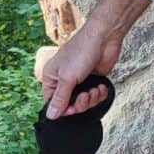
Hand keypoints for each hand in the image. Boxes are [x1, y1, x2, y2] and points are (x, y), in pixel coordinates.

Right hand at [36, 0, 150, 119]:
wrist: (103, 38)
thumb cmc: (81, 51)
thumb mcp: (67, 78)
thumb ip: (60, 98)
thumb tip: (50, 115)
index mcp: (51, 78)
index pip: (52, 103)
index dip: (63, 109)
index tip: (72, 107)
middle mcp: (63, 81)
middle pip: (68, 105)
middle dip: (80, 104)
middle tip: (85, 95)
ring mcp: (78, 81)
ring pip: (83, 103)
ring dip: (91, 99)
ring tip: (94, 89)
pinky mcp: (92, 81)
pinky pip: (94, 97)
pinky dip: (99, 94)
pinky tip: (100, 86)